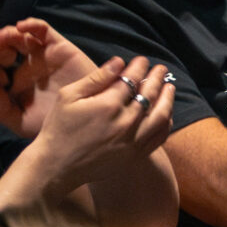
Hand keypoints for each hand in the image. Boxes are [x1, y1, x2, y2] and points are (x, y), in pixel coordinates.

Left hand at [0, 18, 104, 137]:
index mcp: (14, 86)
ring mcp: (42, 56)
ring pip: (21, 37)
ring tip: (5, 37)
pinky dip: (32, 25)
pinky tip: (22, 27)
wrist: (87, 118)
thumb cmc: (54, 123)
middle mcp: (26, 69)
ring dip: (8, 34)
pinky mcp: (58, 47)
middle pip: (4, 52)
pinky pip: (43, 30)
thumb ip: (2, 109)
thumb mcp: (20, 123)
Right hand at [22, 56, 176, 196]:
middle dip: (157, 78)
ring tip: (169, 87)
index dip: (139, 67)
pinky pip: (160, 136)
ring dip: (168, 98)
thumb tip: (119, 62)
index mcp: (108, 105)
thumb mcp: (69, 97)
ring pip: (161, 115)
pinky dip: (167, 122)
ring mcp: (133, 141)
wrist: (57, 166)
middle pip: (150, 94)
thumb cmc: (59, 128)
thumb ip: (96, 78)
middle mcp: (125, 122)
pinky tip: (167, 113)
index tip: (143, 60)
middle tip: (160, 69)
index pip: (132, 79)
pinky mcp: (136, 155)